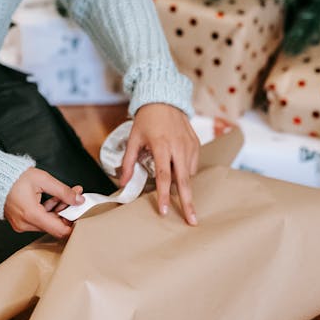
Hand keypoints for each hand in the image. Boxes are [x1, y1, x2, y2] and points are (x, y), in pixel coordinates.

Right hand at [4, 168, 83, 238]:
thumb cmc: (16, 176)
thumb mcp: (43, 179)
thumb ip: (63, 191)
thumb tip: (78, 200)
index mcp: (31, 214)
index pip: (58, 230)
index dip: (72, 224)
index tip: (80, 214)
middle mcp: (25, 223)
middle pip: (54, 225)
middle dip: (66, 212)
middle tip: (75, 197)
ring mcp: (21, 224)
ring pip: (47, 223)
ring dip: (58, 211)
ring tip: (65, 194)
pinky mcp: (20, 222)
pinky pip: (38, 221)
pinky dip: (48, 212)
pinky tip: (54, 199)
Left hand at [119, 103, 199, 224]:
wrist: (164, 99)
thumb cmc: (147, 119)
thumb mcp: (134, 138)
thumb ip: (129, 161)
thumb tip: (123, 182)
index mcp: (162, 145)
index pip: (164, 176)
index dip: (164, 195)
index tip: (164, 211)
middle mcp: (179, 147)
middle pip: (184, 180)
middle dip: (188, 202)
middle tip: (192, 220)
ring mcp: (189, 145)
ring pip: (189, 174)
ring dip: (183, 185)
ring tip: (179, 191)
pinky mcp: (196, 144)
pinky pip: (193, 165)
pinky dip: (186, 172)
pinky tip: (178, 169)